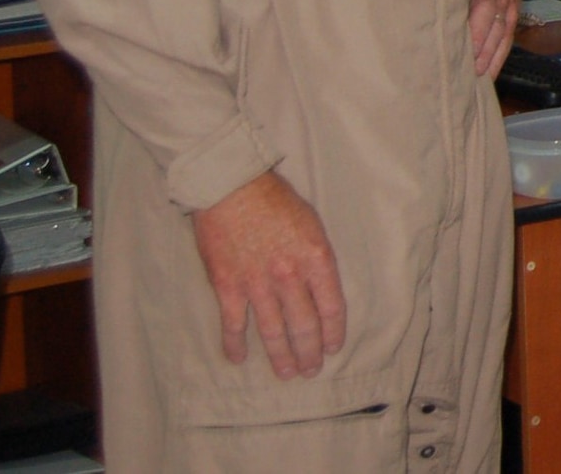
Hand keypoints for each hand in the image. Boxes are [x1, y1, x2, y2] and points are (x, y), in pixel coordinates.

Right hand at [191, 170, 345, 377]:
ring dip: (281, 356)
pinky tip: (238, 359)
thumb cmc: (274, 199)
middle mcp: (289, 276)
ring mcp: (257, 284)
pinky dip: (235, 345)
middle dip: (309, 352)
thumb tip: (319, 285)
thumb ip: (316, 256)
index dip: (333, 332)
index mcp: (315, 258)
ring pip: (273, 331)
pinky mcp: (228, 286)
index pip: (331, 306)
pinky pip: (234, 324)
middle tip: (311, 370)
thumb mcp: (310, 222)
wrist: (231, 187)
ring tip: (287, 373)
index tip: (333, 348)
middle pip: (304, 325)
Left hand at [466, 0, 521, 78]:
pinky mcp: (514, 11)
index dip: (472, 33)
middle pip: (491, 27)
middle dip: (480, 51)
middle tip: (465, 74)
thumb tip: (425, 11)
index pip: (480, 9)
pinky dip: (500, 57)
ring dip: (490, 58)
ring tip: (478, 77)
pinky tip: (490, 73)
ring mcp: (508, 3)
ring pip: (501, 36)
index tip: (460, 52)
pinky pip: (508, 38)